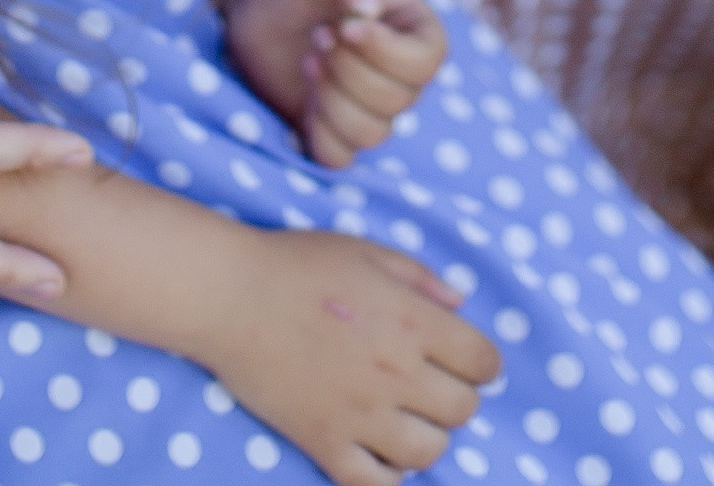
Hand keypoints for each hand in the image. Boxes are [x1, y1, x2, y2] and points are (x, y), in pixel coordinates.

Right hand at [199, 226, 498, 483]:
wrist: (230, 296)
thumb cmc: (298, 264)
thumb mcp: (367, 251)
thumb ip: (420, 278)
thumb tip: (459, 305)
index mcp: (412, 321)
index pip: (482, 362)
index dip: (481, 360)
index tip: (467, 358)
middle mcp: (395, 373)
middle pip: (462, 410)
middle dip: (455, 395)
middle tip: (430, 383)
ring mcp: (360, 414)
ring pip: (428, 453)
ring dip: (426, 435)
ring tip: (405, 416)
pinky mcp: (325, 443)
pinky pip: (375, 485)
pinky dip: (387, 476)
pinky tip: (379, 452)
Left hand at [224, 0, 446, 167]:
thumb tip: (367, 8)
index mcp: (417, 33)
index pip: (425, 64)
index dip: (384, 52)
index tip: (345, 24)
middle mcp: (401, 77)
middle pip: (396, 103)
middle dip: (348, 70)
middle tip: (318, 35)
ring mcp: (367, 108)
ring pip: (370, 135)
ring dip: (331, 97)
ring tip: (309, 57)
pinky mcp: (332, 132)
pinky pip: (339, 158)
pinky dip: (319, 131)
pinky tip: (303, 92)